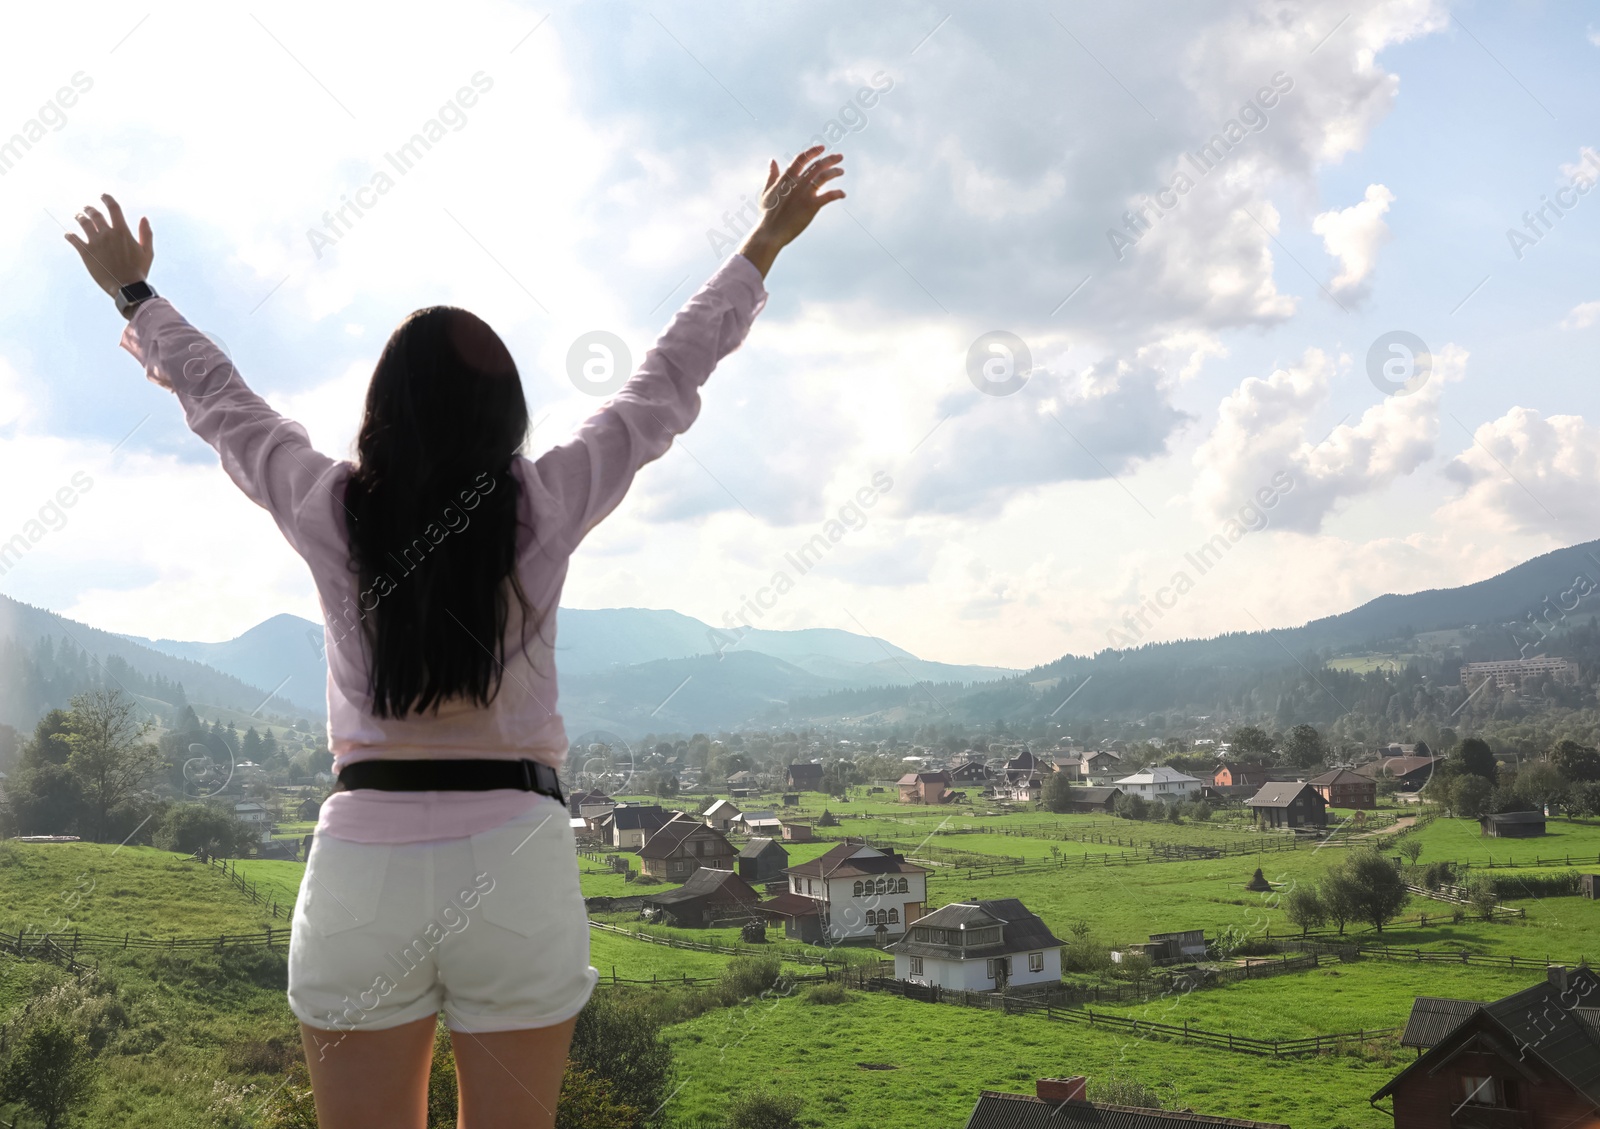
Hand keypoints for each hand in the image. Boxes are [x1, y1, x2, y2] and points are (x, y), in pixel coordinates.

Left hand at [63, 194, 153, 305]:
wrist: (126, 287)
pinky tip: (68, 234)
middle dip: (90, 209)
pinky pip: (74, 239)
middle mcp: (107, 233)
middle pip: (95, 214)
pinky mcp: (86, 252)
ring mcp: (95, 242)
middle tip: (86, 208)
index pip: (113, 208)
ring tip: (78, 216)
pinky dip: (69, 235)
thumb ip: (146, 234)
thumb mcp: (147, 252)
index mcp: (122, 231)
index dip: (107, 199)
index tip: (103, 196)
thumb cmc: (139, 270)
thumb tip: (144, 218)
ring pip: (83, 223)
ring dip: (79, 217)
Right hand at [738, 145, 844, 277]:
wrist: (770, 232)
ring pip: (824, 176)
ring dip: (835, 172)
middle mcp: (797, 183)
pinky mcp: (811, 206)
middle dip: (830, 159)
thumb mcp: (766, 192)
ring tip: (841, 171)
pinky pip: (829, 196)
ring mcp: (805, 193)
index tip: (822, 148)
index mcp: (786, 178)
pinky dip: (837, 193)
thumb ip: (771, 175)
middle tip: (840, 157)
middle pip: (817, 165)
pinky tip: (842, 194)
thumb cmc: (767, 215)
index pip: (801, 158)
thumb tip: (772, 160)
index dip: (813, 151)